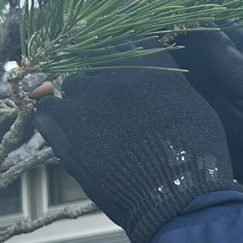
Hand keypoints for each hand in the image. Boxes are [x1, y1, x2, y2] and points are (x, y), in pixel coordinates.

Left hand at [35, 56, 242, 242]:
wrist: (174, 196)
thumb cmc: (194, 159)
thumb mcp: (196, 110)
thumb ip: (172, 89)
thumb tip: (159, 84)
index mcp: (155, 67)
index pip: (132, 46)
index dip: (127, 62)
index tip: (127, 77)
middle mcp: (118, 73)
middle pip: (99, 64)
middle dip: (105, 85)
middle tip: (113, 112)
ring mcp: (88, 96)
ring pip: (73, 86)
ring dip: (81, 103)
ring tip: (92, 128)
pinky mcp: (65, 123)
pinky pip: (46, 110)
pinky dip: (55, 120)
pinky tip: (69, 135)